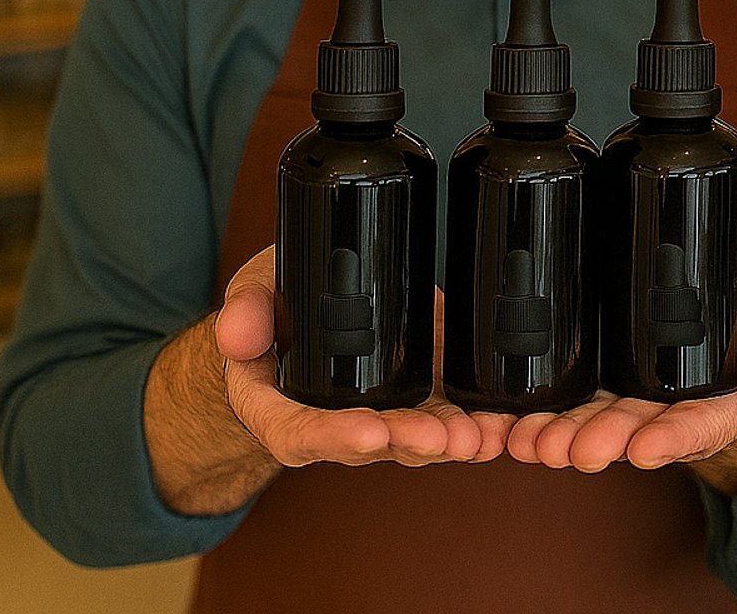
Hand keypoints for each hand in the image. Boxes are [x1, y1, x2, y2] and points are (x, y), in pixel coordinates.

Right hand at [216, 244, 514, 468]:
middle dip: (409, 442)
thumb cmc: (272, 305)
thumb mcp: (250, 293)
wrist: (303, 308)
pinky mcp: (415, 399)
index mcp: (278, 409)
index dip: (335, 435)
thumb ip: (243, 311)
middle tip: (444, 438)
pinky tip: (501, 428)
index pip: (301, 432)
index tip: (370, 431)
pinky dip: (472, 427)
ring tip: (482, 436)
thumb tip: (235, 338)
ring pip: (414, 438)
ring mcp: (378, 416)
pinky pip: (444, 420)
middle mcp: (331, 425)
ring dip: (451, 441)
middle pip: (369, 444)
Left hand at [504, 230, 736, 495]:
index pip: (702, 425)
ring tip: (529, 441)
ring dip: (562, 434)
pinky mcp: (603, 374)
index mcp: (725, 398)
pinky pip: (571, 396)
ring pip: (596, 418)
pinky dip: (539, 413)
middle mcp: (673, 404)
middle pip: (638, 430)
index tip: (646, 448)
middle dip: (602, 441)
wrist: (722, 279)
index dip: (675, 438)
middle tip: (571, 450)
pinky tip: (507, 425)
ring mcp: (634, 391)